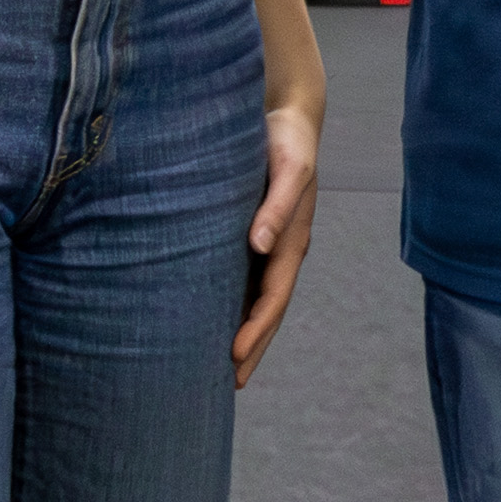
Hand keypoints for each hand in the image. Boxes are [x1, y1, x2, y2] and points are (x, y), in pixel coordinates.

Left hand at [232, 83, 324, 387]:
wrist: (285, 115)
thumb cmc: (286, 141)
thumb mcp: (289, 168)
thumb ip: (278, 204)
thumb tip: (259, 244)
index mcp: (292, 240)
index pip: (274, 297)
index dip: (256, 329)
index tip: (233, 358)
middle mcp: (279, 250)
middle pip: (267, 310)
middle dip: (252, 348)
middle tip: (230, 385)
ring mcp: (266, 246)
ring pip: (253, 300)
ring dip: (242, 334)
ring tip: (220, 368)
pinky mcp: (248, 234)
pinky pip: (240, 280)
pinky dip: (230, 307)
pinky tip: (209, 321)